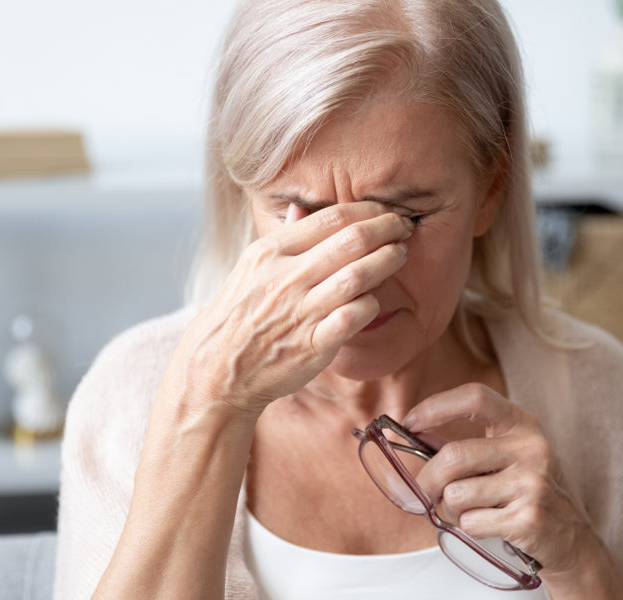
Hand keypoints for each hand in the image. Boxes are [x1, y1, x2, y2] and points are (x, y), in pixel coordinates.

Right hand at [167, 201, 412, 418]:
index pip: (330, 218)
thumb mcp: (249, 268)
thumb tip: (301, 206)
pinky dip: (371, 304)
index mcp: (270, 252)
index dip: (367, 210)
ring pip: (357, 276)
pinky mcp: (312, 344)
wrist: (218, 369)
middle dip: (386, 229)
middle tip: (404, 228)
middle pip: (351, 241)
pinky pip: (354, 317)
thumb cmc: (239, 316)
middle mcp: (286, 277)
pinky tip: (375, 300)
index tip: (385, 211)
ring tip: (400, 255)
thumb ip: (282, 238)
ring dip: (386, 261)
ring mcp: (300, 312)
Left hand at [404, 382, 597, 578]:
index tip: (409, 422)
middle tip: (426, 491)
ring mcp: (532, 483)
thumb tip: (414, 434)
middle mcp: (531, 448)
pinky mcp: (528, 518)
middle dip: (428, 479)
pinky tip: (489, 525)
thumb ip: (463, 445)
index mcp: (522, 424)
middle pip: (453, 456)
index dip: (436, 406)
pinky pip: (470, 522)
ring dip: (450, 509)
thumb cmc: (527, 492)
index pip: (474, 397)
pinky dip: (468, 528)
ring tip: (470, 510)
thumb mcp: (504, 458)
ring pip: (456, 494)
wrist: (570, 538)